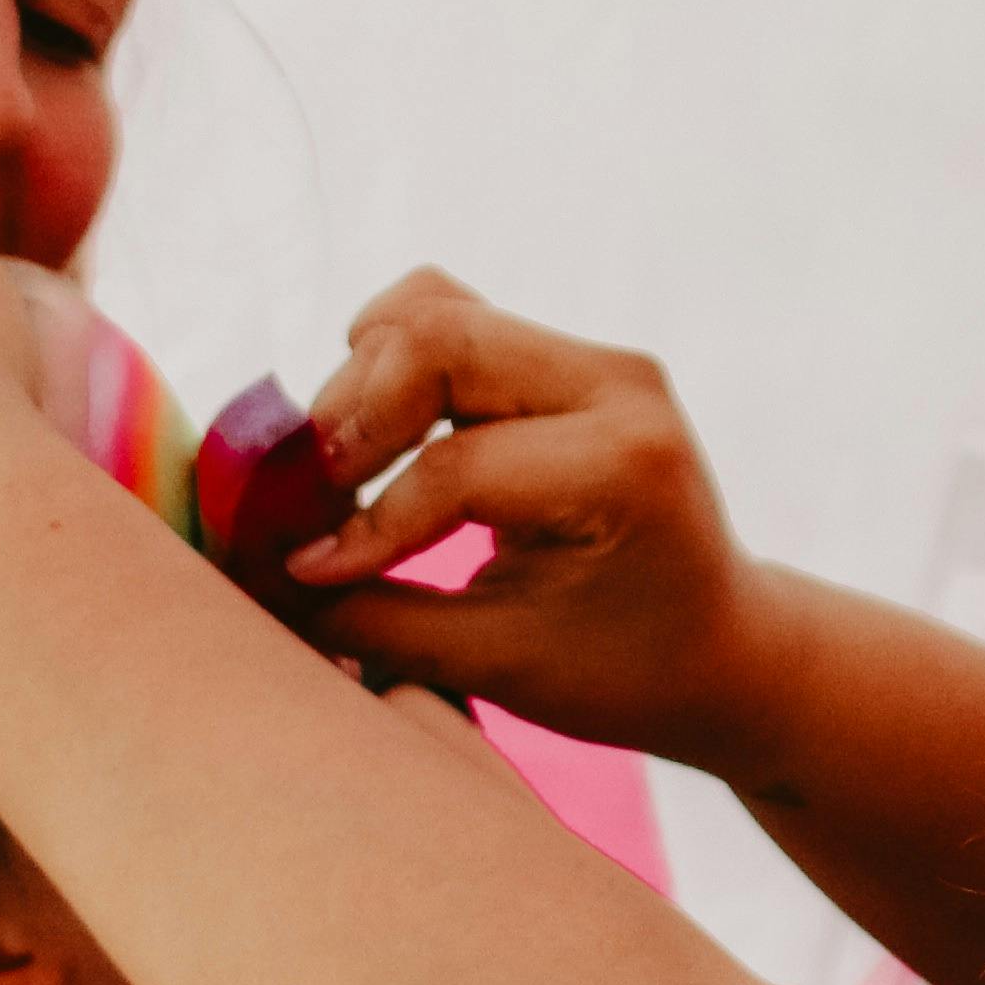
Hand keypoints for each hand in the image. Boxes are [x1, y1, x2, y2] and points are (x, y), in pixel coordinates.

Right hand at [284, 273, 770, 758]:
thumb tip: (261, 582)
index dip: (363, 523)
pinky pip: (453, 316)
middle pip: (435, 341)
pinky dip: (391, 362)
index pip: (454, 466)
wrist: (723, 648)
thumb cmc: (624, 673)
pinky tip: (373, 438)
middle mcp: (617, 385)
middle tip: (303, 501)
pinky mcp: (565, 356)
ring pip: (434, 310)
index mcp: (622, 466)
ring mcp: (595, 360)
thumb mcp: (499, 663)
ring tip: (333, 473)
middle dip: (348, 421)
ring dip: (363, 384)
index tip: (301, 571)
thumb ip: (374, 619)